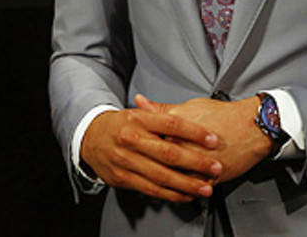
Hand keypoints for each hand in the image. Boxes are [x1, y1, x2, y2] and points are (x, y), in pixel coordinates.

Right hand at [80, 96, 222, 202]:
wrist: (90, 137)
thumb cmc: (119, 125)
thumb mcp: (137, 114)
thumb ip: (161, 114)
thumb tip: (188, 111)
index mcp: (137, 119)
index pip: (171, 124)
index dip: (194, 132)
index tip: (213, 139)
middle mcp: (131, 139)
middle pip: (169, 153)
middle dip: (196, 162)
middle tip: (216, 167)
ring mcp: (126, 160)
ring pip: (161, 175)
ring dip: (187, 184)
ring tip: (206, 187)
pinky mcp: (123, 178)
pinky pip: (151, 189)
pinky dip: (170, 194)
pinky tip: (185, 195)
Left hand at [138, 94, 272, 182]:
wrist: (252, 127)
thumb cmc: (223, 115)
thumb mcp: (188, 106)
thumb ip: (161, 108)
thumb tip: (140, 102)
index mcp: (176, 130)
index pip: (148, 141)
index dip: (138, 146)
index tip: (132, 148)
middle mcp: (185, 148)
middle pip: (158, 162)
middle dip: (147, 165)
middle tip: (140, 165)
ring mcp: (198, 165)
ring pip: (174, 178)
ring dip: (164, 181)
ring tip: (157, 179)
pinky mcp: (211, 177)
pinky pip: (193, 188)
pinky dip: (184, 191)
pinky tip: (178, 189)